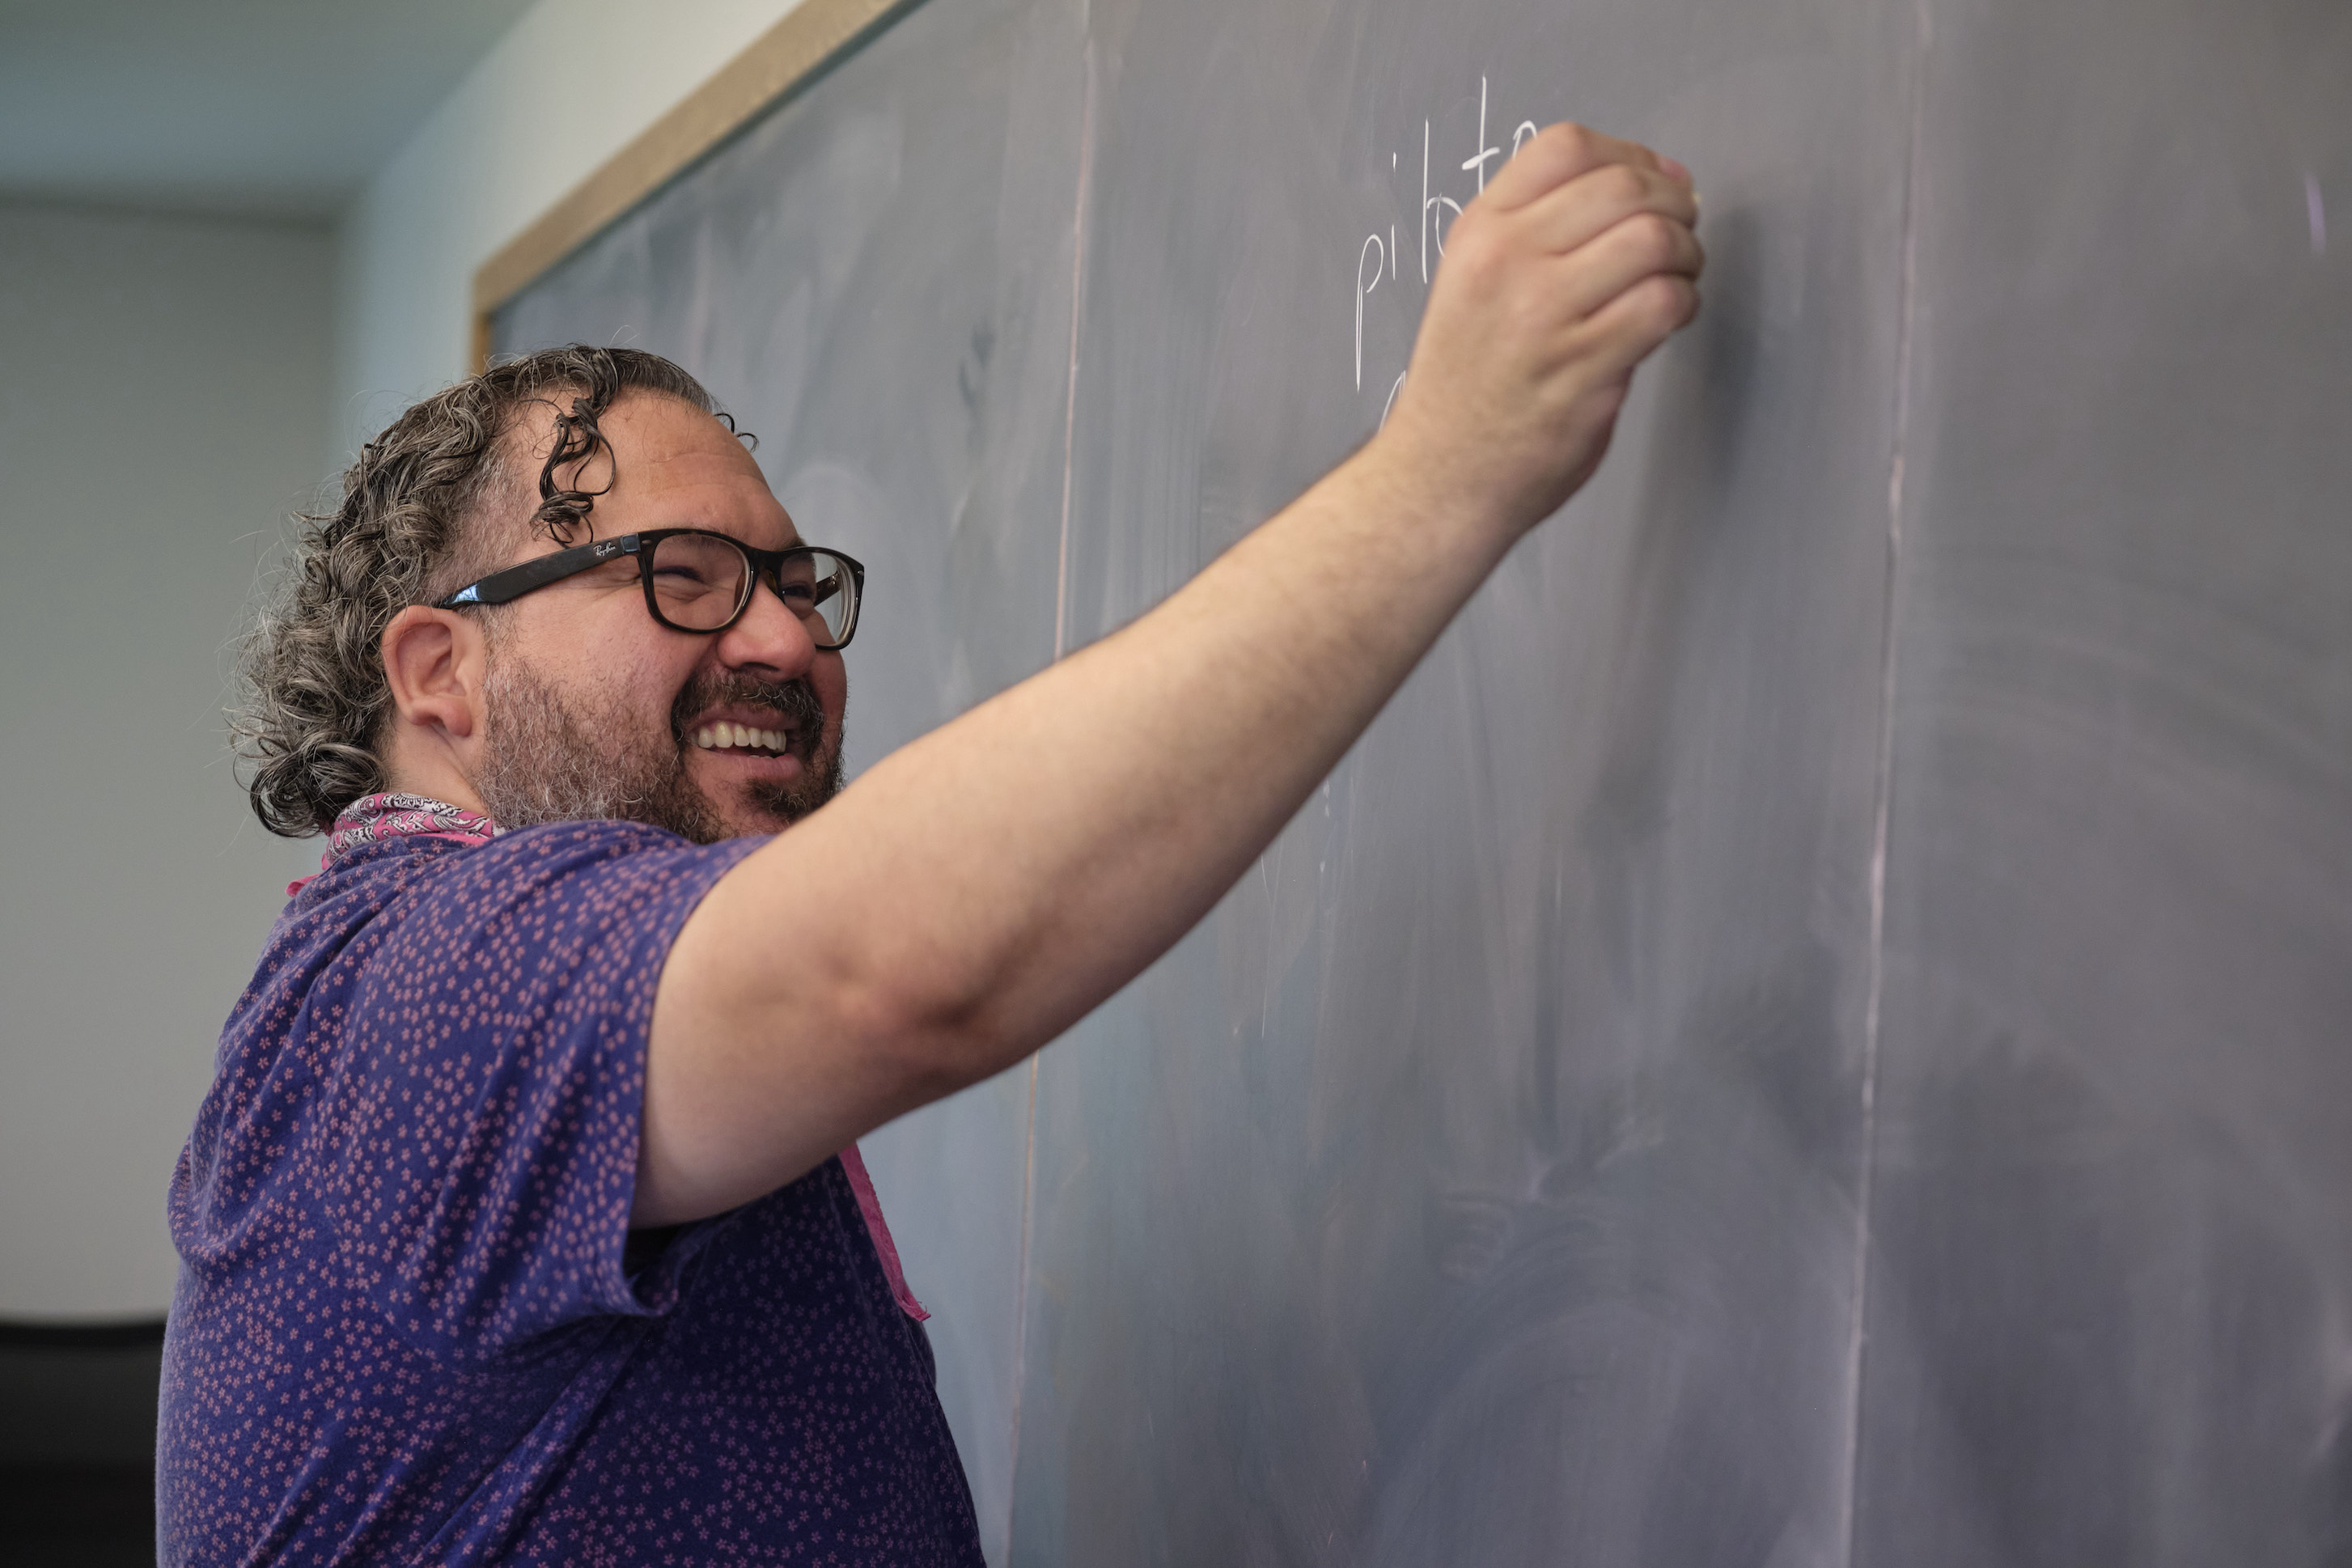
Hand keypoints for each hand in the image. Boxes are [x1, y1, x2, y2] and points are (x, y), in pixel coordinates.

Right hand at [1375, 123, 1702, 534]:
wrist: (1438, 478)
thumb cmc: (1465, 387)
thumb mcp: (1472, 283)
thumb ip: (1537, 231)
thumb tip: (1647, 183)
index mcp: (1479, 234)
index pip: (1565, 147)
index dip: (1630, 156)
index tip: (1655, 183)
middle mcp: (1507, 264)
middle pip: (1622, 187)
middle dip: (1673, 205)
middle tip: (1682, 232)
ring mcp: (1543, 318)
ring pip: (1653, 240)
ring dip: (1686, 254)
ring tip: (1677, 277)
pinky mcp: (1582, 369)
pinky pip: (1664, 305)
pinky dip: (1685, 304)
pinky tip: (1669, 318)